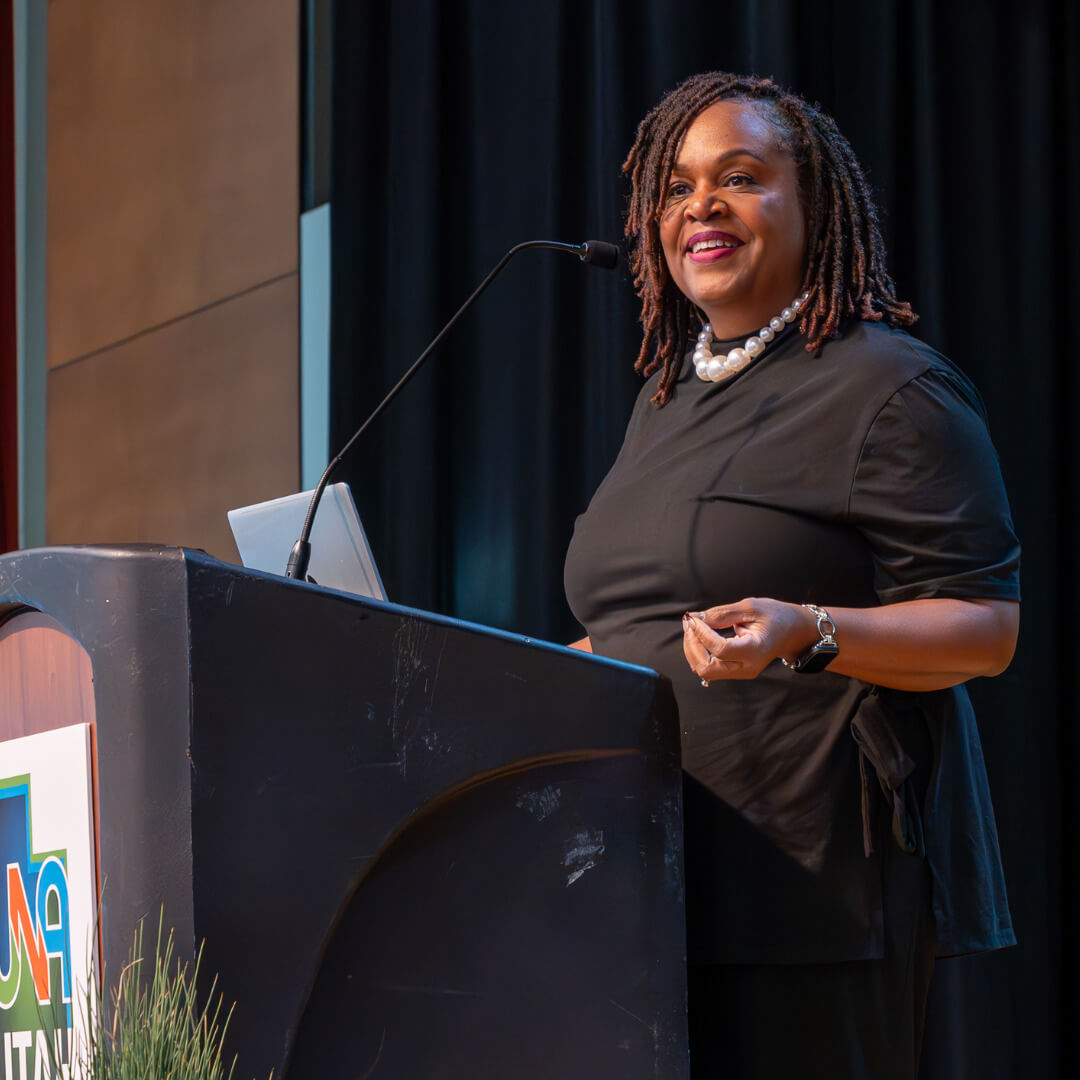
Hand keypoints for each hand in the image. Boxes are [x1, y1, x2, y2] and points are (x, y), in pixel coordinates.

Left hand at [682, 597, 816, 681]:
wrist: (793, 632)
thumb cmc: (775, 616)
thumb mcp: (750, 607)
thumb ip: (721, 614)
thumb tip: (695, 618)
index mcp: (755, 650)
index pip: (720, 649)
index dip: (701, 634)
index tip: (693, 618)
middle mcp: (747, 667)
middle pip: (707, 668)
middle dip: (692, 646)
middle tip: (689, 622)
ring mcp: (741, 672)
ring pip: (705, 670)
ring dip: (692, 649)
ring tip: (692, 626)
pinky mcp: (735, 671)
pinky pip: (710, 667)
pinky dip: (699, 652)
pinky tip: (698, 635)